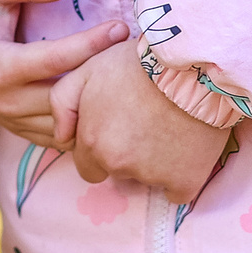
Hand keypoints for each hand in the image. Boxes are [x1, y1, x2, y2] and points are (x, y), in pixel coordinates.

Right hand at [0, 0, 129, 148]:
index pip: (57, 60)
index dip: (93, 43)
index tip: (121, 28)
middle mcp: (5, 102)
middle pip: (67, 97)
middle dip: (102, 77)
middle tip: (132, 55)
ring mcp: (12, 121)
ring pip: (68, 124)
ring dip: (96, 102)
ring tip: (122, 76)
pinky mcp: (20, 131)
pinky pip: (61, 137)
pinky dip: (83, 120)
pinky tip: (102, 98)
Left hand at [49, 46, 228, 200]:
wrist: (191, 64)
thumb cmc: (136, 62)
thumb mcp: (87, 70)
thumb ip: (62, 104)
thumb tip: (60, 137)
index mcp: (94, 143)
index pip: (88, 167)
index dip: (102, 148)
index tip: (120, 127)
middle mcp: (119, 165)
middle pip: (118, 172)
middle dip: (127, 156)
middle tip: (145, 122)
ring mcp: (153, 176)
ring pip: (148, 179)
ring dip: (155, 161)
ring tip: (168, 124)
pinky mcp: (186, 181)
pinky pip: (178, 190)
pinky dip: (181, 174)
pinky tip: (186, 146)